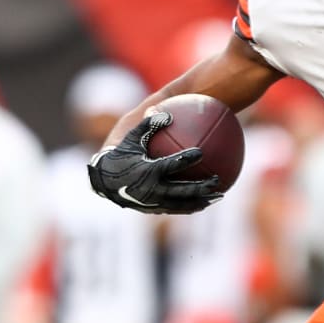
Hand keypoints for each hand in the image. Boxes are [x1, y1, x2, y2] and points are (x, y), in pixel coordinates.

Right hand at [87, 112, 222, 213]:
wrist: (104, 181)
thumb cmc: (121, 155)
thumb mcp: (132, 139)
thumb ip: (149, 125)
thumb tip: (167, 112)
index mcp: (147, 171)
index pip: (169, 165)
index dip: (185, 159)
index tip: (200, 152)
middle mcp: (151, 190)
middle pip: (182, 191)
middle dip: (201, 187)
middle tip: (217, 179)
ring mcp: (153, 203)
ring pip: (182, 204)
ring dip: (201, 201)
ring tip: (219, 195)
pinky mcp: (154, 210)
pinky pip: (176, 209)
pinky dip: (192, 207)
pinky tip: (205, 202)